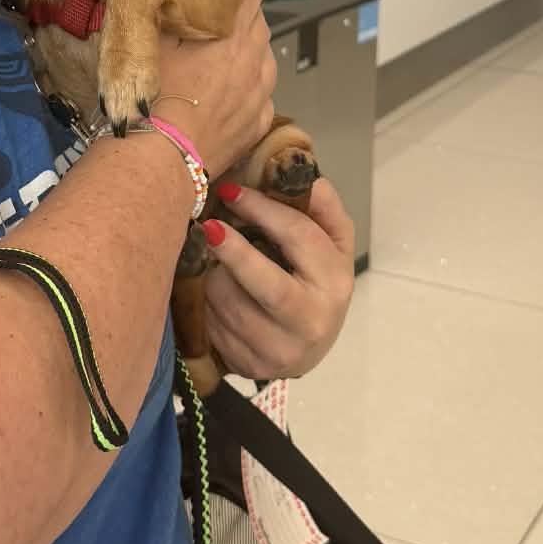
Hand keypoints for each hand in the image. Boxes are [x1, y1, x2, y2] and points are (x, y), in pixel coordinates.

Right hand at [133, 0, 274, 175]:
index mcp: (236, 23)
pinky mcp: (258, 123)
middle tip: (199, 31)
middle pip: (252, 23)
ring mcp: (263, 91)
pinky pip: (254, 99)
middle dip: (230, 23)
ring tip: (202, 71)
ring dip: (237, 60)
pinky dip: (238, 96)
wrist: (158, 160)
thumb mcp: (146, 25)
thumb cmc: (149, 90)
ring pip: (256, 61)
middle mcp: (259, 54)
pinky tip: (211, 101)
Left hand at [201, 177, 355, 380]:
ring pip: (231, 304)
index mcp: (336, 281)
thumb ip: (322, 208)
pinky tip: (211, 294)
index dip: (262, 209)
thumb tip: (308, 177)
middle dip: (233, 251)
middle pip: (267, 284)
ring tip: (213, 263)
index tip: (230, 190)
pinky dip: (206, 304)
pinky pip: (214, 327)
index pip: (300, 236)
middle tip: (209, 227)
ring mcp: (282, 350)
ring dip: (213, 276)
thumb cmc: (315, 280)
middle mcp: (314, 321)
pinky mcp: (253, 367)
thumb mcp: (330, 243)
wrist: (307, 344)